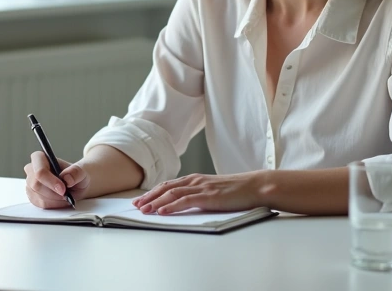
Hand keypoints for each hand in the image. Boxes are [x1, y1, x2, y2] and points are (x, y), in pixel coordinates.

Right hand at [24, 152, 89, 208]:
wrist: (76, 184)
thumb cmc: (76, 175)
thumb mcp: (82, 171)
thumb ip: (75, 172)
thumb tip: (66, 178)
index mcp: (40, 158)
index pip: (39, 171)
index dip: (50, 181)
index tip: (63, 189)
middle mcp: (32, 169)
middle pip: (36, 185)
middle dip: (54, 193)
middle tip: (67, 195)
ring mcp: (30, 184)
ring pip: (39, 197)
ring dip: (55, 200)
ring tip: (66, 196)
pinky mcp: (32, 196)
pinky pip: (40, 205)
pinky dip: (53, 205)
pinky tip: (60, 200)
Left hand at [132, 172, 265, 214]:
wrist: (255, 186)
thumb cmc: (237, 190)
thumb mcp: (214, 190)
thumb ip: (199, 194)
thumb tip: (186, 204)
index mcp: (196, 179)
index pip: (168, 185)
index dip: (153, 192)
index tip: (141, 199)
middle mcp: (195, 181)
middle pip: (165, 187)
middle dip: (149, 197)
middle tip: (135, 205)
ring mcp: (201, 187)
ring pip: (172, 193)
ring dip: (156, 202)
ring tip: (144, 209)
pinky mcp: (208, 196)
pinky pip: (185, 201)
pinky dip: (171, 206)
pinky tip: (162, 211)